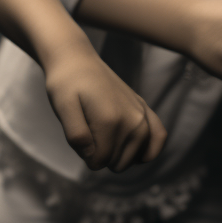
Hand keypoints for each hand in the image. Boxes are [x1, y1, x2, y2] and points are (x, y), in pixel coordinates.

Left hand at [42, 50, 167, 172]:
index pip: (99, 161)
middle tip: (87, 130)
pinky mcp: (145, 109)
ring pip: (133, 158)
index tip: (76, 134)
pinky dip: (148, 151)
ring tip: (101, 132)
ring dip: (117, 153)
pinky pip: (159, 138)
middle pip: (116, 162)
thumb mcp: (62, 108)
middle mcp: (133, 120)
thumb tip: (93, 158)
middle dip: (99, 153)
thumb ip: (76, 135)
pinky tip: (135, 153)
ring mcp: (142, 115)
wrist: (77, 60)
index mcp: (110, 121)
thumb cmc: (66, 84)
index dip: (84, 154)